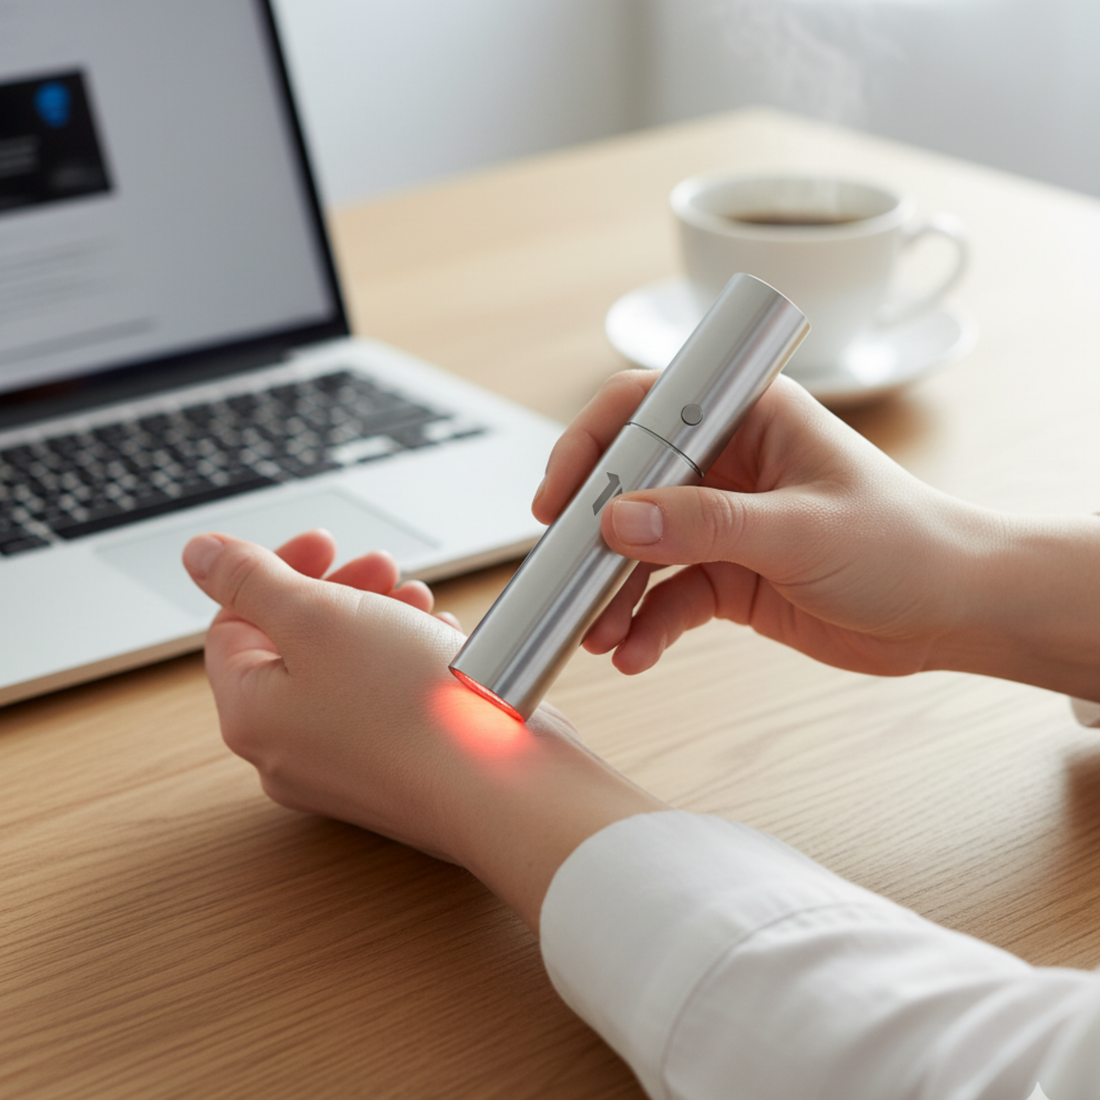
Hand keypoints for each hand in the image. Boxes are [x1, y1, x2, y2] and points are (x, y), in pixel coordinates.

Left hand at [183, 529, 661, 929]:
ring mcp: (345, 767)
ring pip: (345, 671)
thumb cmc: (414, 710)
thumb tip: (200, 555)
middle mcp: (290, 750)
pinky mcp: (396, 771)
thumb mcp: (319, 618)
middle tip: (384, 567)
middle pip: (293, 646)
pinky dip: (406, 661)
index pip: (234, 623)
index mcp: (252, 714)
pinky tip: (441, 642)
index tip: (329, 544)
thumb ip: (251, 580)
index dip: (278, 571)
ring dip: (377, 620)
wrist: (505, 789)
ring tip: (420, 601)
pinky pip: (385, 702)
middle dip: (338, 592)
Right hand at [534, 371, 1000, 679]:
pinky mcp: (727, 575)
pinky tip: (634, 652)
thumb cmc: (905, 544)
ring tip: (598, 632)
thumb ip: (707, 525)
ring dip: (613, 591)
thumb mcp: (801, 530)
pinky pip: (667, 597)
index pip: (646, 409)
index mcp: (749, 417)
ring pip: (641, 549)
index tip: (559, 500)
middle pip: (630, 486)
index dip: (592, 447)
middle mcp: (728, 463)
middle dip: (594, 537)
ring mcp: (723, 522)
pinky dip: (645, 625)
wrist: (952, 612)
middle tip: (566, 578)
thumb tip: (619, 521)